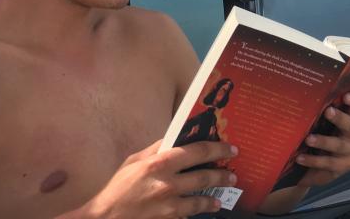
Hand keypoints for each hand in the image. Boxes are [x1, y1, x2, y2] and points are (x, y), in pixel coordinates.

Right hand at [64, 140, 237, 218]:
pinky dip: (194, 214)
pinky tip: (201, 213)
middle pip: (204, 178)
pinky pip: (187, 217)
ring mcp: (169, 207)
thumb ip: (156, 149)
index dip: (218, 149)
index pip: (197, 152)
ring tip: (219, 198)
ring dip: (213, 200)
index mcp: (159, 164)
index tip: (230, 149)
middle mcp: (168, 185)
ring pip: (201, 202)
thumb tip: (175, 137)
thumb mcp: (133, 162)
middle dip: (222, 176)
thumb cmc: (117, 189)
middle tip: (232, 175)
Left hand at [296, 92, 349, 186]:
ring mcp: (349, 151)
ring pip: (339, 145)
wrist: (306, 168)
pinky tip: (300, 158)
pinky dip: (314, 160)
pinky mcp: (343, 166)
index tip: (346, 97)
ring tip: (308, 140)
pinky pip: (329, 163)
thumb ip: (311, 113)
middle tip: (327, 112)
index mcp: (347, 118)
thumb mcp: (312, 125)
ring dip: (323, 141)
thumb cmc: (310, 139)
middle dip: (339, 118)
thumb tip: (293, 96)